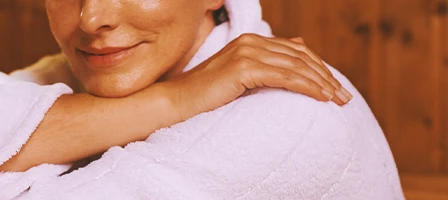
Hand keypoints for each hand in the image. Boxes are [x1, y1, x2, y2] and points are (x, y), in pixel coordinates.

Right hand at [161, 34, 352, 118]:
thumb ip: (262, 68)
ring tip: (338, 101)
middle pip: (301, 57)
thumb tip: (293, 59)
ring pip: (297, 66)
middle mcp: (251, 41)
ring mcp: (247, 52)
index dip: (320, 68)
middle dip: (327, 77)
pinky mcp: (244, 68)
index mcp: (251, 41)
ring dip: (322, 84)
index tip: (336, 89)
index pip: (296, 50)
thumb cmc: (205, 96)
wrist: (177, 102)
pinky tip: (321, 98)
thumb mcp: (238, 79)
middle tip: (345, 98)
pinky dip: (308, 87)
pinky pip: (286, 77)